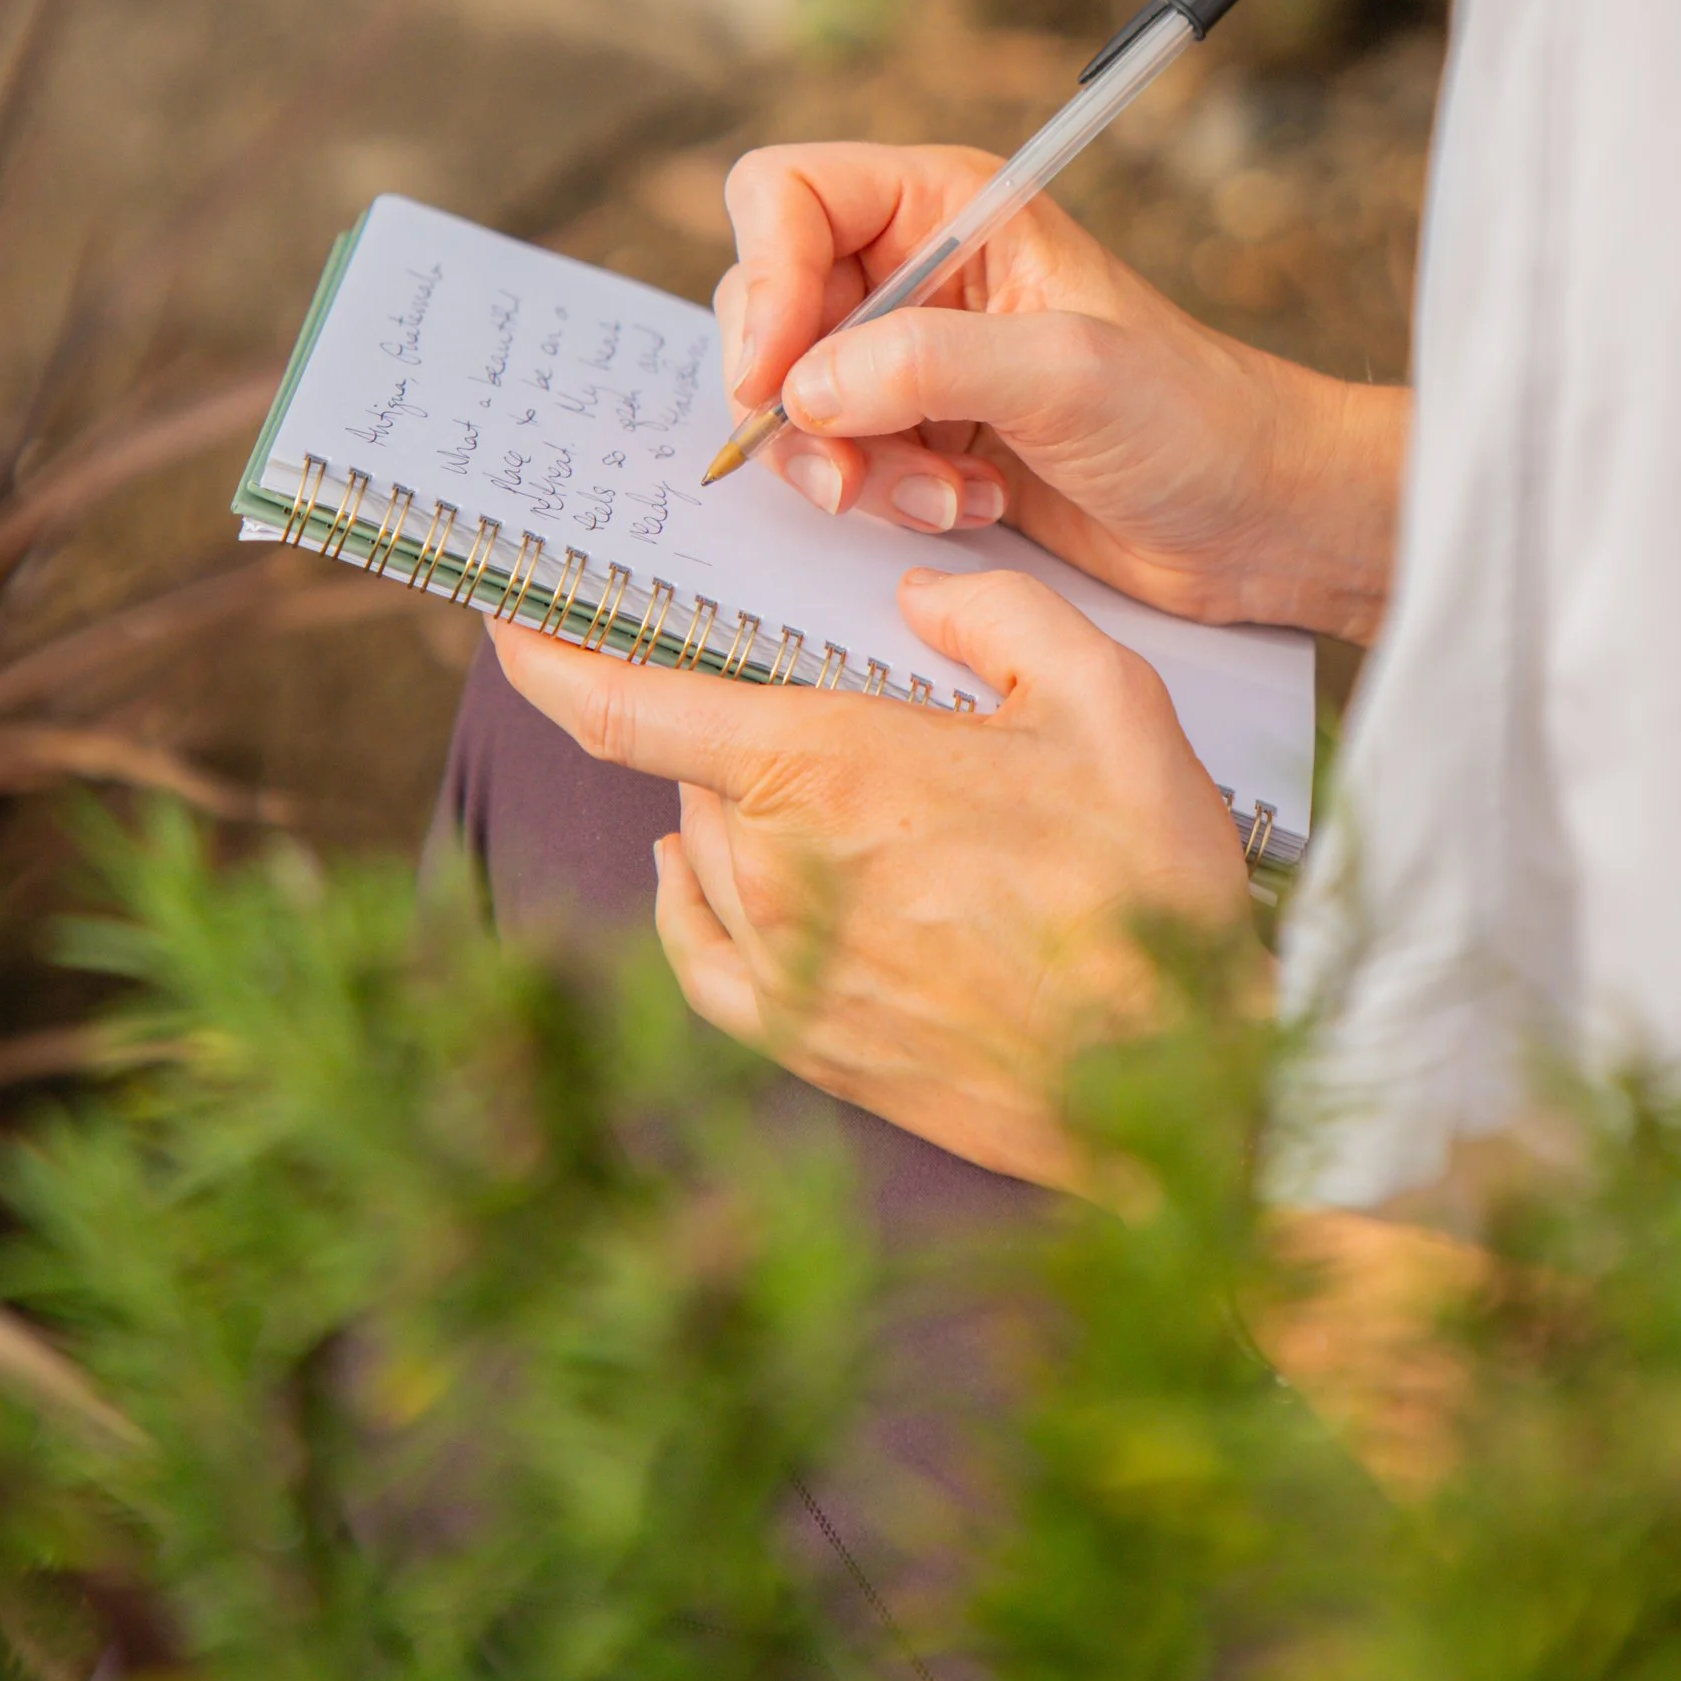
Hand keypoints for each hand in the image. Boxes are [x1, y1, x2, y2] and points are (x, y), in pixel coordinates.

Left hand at [492, 564, 1264, 1184]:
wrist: (1173, 1082)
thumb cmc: (1144, 886)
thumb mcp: (1106, 699)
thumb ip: (1001, 616)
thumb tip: (916, 598)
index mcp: (830, 768)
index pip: (628, 707)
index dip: (545, 655)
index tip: (506, 616)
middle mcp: (779, 869)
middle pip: (691, 772)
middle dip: (732, 725)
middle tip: (806, 699)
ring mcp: (786, 967)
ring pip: (703, 855)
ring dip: (734, 808)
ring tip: (821, 780)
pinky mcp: (807, 1045)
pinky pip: (703, 957)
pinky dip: (691, 903)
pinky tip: (704, 875)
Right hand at [716, 141, 1406, 641]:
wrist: (1260, 515)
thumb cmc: (1195, 418)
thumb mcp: (1066, 375)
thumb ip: (926, 365)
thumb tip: (801, 387)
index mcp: (949, 204)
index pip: (785, 196)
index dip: (759, 281)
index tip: (772, 380)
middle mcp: (917, 269)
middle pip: (767, 305)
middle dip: (798, 401)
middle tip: (852, 475)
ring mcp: (912, 355)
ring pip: (791, 396)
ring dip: (848, 465)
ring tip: (946, 497)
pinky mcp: (920, 435)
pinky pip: (837, 460)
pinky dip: (883, 499)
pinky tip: (972, 509)